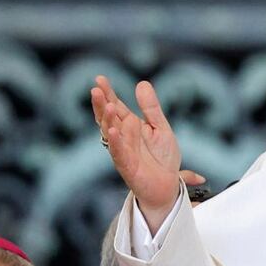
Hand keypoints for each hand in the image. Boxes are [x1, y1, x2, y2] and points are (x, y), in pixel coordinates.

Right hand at [90, 76, 181, 230]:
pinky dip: (115, 142)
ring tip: (109, 105)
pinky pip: (118, 153)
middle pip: (108, 118)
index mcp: (130, 127)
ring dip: (108, 120)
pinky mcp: (127, 167)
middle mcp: (122, 138)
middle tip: (96, 89)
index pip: (115, 107)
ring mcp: (122, 152)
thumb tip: (142, 83)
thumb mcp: (160, 128)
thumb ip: (151, 108)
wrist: (168, 186)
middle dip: (102, 104)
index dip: (108, 94)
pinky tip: (113, 130)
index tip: (100, 79)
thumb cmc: (162, 158)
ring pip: (110, 134)